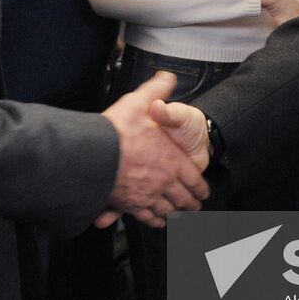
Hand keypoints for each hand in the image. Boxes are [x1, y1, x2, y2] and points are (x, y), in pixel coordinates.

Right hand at [96, 72, 209, 228]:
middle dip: (190, 204)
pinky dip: (153, 220)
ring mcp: (147, 195)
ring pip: (166, 210)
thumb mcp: (140, 103)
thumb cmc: (119, 130)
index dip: (200, 188)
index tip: (203, 193)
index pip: (193, 180)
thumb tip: (167, 79)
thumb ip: (157, 92)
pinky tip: (155, 220)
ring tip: (178, 216)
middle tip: (194, 207)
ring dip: (174, 214)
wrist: (94, 154)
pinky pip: (146, 216)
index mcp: (171, 160)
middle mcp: (163, 181)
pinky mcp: (130, 203)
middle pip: (182, 199)